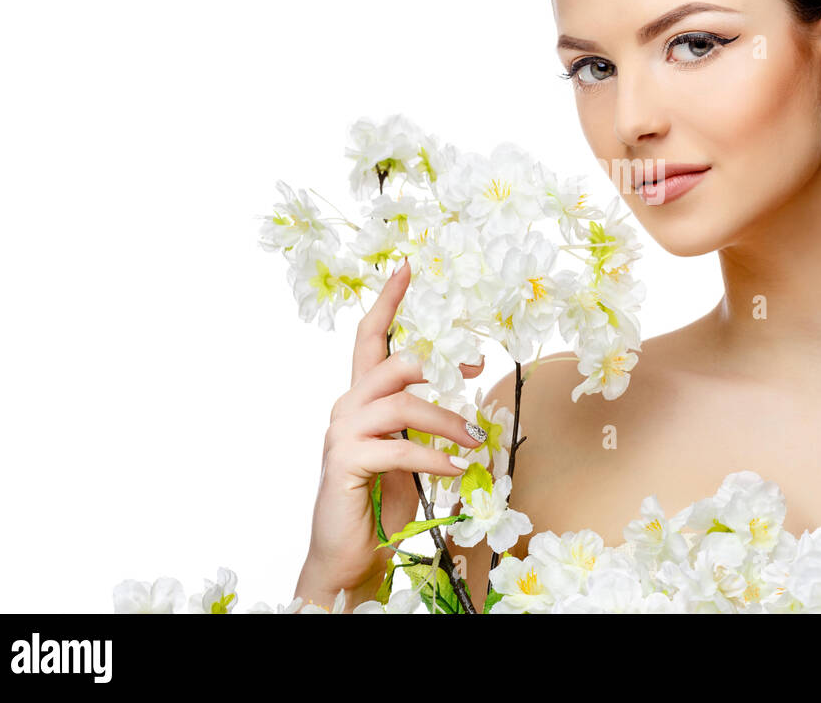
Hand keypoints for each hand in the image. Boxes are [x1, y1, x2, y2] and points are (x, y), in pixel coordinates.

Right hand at [295, 258, 484, 607]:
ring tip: (476, 441)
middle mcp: (347, 406)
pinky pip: (398, 449)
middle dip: (439, 360)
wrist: (349, 553)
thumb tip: (470, 416)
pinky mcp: (345, 463)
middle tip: (478, 365)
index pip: (371, 336)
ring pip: (402, 404)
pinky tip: (457, 471)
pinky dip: (434, 458)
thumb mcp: (409, 454)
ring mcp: (342, 433)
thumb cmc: (381, 501)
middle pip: (394, 362)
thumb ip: (424, 427)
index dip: (389, 301)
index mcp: (362, 397)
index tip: (408, 267)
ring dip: (447, 420)